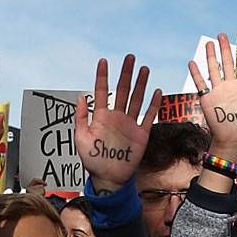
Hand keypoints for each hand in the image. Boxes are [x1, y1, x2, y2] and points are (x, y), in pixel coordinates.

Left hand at [75, 54, 159, 191]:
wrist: (109, 179)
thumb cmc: (92, 161)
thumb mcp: (81, 139)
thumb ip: (80, 118)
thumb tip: (81, 96)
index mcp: (101, 116)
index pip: (102, 91)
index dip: (102, 76)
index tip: (103, 61)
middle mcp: (116, 117)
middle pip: (122, 90)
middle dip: (126, 74)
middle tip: (130, 58)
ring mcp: (129, 124)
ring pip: (136, 99)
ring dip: (140, 84)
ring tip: (144, 69)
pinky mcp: (141, 134)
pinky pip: (148, 116)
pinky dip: (153, 104)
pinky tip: (156, 91)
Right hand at [190, 33, 236, 161]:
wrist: (233, 141)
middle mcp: (231, 87)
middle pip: (228, 63)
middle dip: (226, 48)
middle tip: (222, 35)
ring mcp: (219, 92)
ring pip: (214, 69)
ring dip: (212, 56)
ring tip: (210, 43)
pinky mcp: (208, 98)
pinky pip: (201, 83)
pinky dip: (196, 73)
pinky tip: (192, 62)